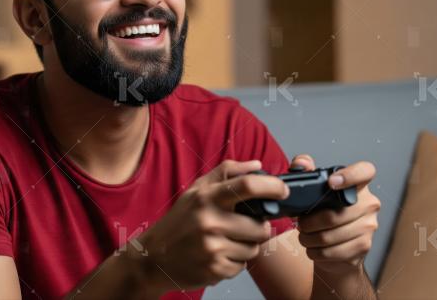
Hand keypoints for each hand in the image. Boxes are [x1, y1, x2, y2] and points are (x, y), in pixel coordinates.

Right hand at [128, 160, 288, 293]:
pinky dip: (235, 261)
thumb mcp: (196, 190)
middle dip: (257, 228)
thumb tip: (258, 165)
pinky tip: (218, 255)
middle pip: (260, 226)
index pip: (247, 185)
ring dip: (246, 246)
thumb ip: (227, 172)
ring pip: (254, 248)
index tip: (283, 190)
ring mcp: (212, 247)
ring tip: (225, 241)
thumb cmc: (179, 221)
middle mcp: (209, 221)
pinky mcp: (215, 269)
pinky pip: (242, 265)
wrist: (153, 258)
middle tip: (242, 227)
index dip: (272, 186)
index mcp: (207, 197)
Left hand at [290, 155, 380, 273]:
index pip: (365, 171)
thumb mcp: (315, 191)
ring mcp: (369, 226)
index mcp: (358, 186)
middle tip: (301, 224)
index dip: (350, 175)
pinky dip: (316, 252)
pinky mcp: (364, 246)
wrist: (339, 250)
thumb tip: (301, 163)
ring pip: (331, 235)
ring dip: (309, 238)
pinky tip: (314, 248)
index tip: (331, 182)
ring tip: (305, 236)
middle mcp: (369, 203)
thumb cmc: (325, 215)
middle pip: (335, 214)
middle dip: (310, 222)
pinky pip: (333, 251)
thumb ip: (306, 172)